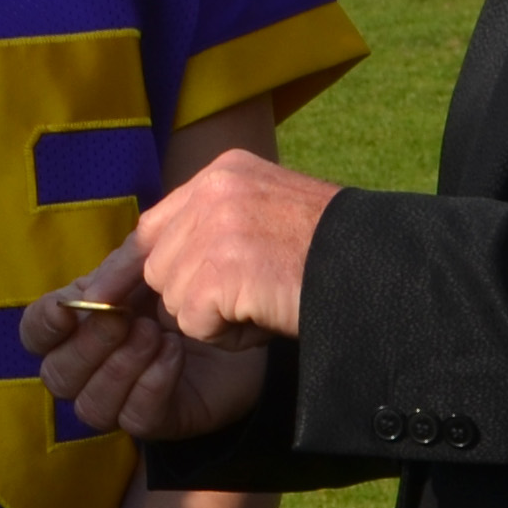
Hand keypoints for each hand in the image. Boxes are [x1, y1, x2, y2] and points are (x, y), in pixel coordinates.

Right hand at [23, 256, 269, 442]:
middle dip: (90, 346)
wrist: (244, 313)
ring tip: (157, 334)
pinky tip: (174, 354)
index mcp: (78, 324)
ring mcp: (120, 399)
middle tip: (129, 317)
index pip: (36, 333)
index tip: (69, 308)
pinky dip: (151, 383)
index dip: (44, 324)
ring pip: (90, 406)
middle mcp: (89, 368)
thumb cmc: (190, 283)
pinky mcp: (155, 420)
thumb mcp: (154, 262)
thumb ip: (119, 268)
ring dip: (120, 368)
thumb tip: (91, 295)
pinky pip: (135, 418)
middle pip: (57, 375)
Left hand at [110, 149, 337, 349]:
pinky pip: (194, 324)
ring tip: (265, 302)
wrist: (382, 271)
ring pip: (174, 299)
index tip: (125, 295)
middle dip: (192, 296)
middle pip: (158, 265)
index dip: (143, 266)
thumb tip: (152, 266)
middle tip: (249, 297)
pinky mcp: (220, 271)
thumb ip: (215, 227)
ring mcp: (216, 228)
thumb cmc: (334, 256)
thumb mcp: (267, 217)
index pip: (155, 225)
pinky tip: (266, 316)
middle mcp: (214, 191)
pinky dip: (229, 336)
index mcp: (225, 172)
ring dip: (214, 318)